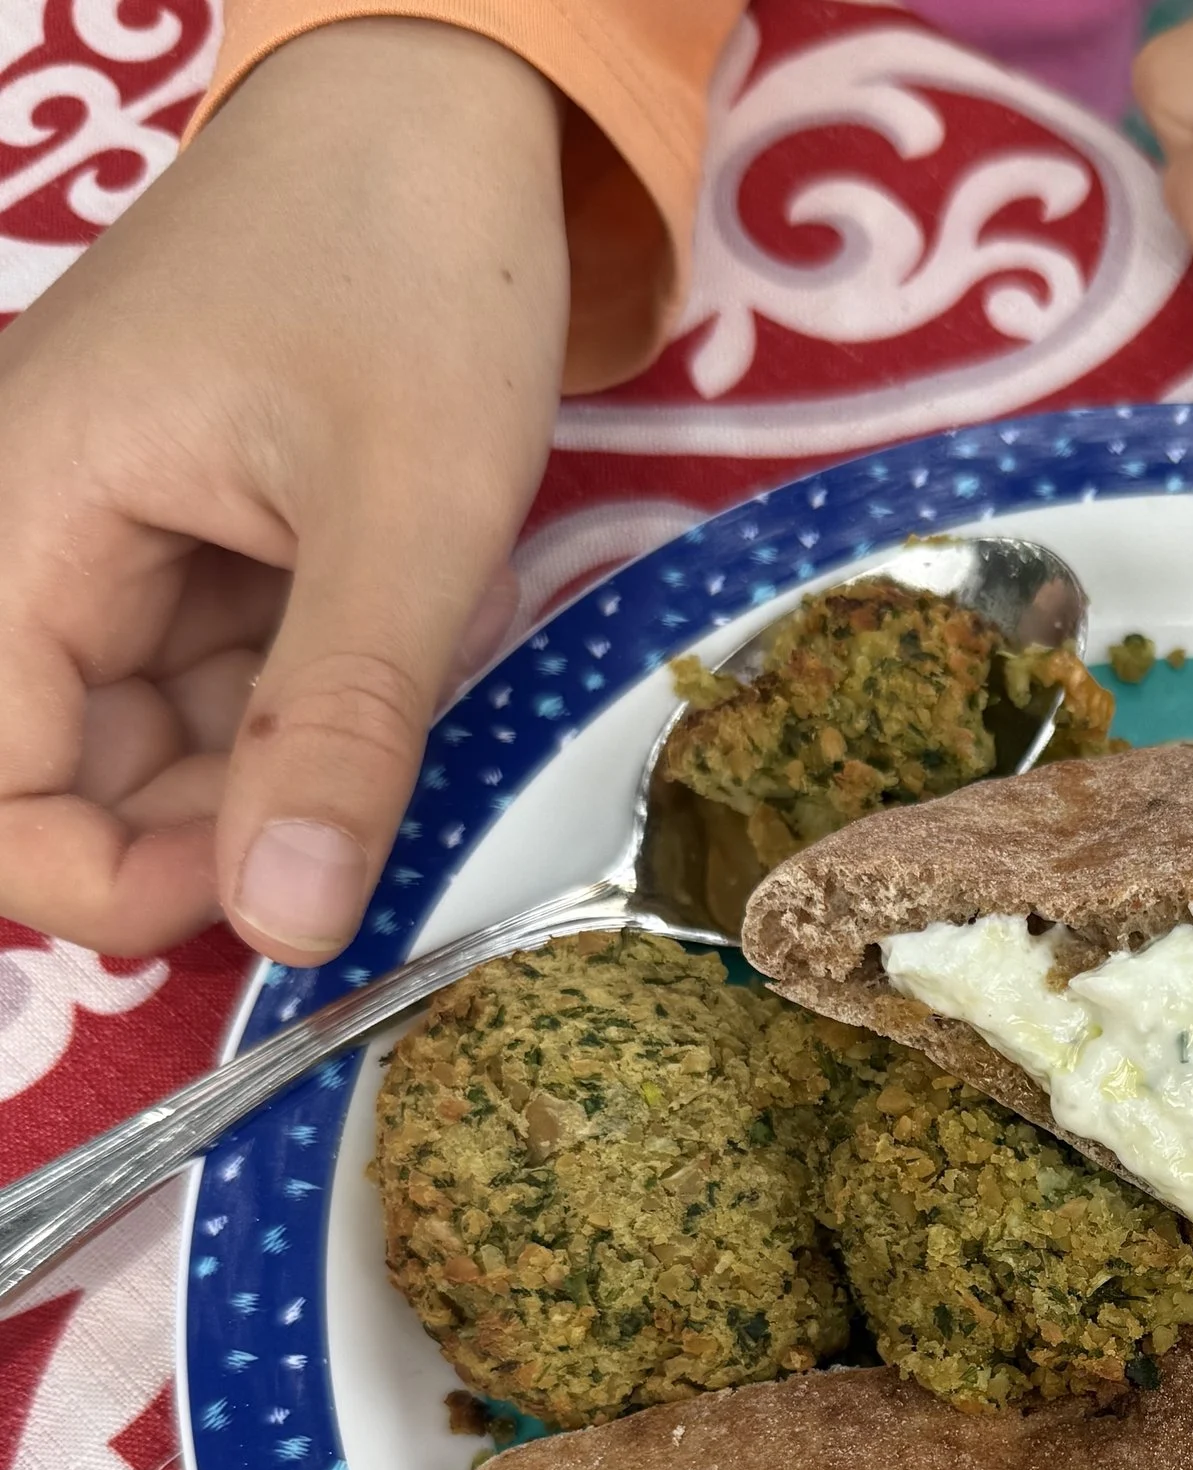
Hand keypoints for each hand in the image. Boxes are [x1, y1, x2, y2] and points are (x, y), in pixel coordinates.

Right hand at [0, 19, 567, 964]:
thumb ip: (341, 725)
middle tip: (375, 800)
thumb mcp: (410, 519)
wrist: (441, 111)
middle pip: (68, 779)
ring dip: (283, 765)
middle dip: (219, 830)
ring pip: (159, 746)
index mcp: (20, 520)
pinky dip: (310, 702)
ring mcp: (108, 544)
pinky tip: (398, 643)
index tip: (273, 898)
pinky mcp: (185, 544)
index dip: (110, 881)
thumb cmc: (414, 277)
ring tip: (406, 684)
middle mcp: (31, 539)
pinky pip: (219, 684)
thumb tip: (288, 924)